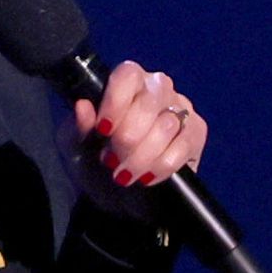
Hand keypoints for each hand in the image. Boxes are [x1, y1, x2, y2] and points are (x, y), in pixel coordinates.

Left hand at [59, 60, 207, 216]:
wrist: (116, 197)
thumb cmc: (93, 162)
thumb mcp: (75, 147)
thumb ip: (77, 127)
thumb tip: (82, 106)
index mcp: (125, 82)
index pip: (128, 75)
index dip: (116, 101)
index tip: (103, 130)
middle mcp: (156, 88)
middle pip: (151, 99)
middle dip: (129, 136)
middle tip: (111, 160)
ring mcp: (180, 108)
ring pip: (167, 125)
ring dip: (142, 155)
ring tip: (124, 173)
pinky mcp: (196, 133)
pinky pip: (183, 146)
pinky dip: (161, 165)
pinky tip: (146, 177)